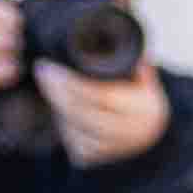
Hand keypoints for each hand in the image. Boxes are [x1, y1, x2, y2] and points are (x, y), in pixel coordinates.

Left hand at [41, 61, 170, 166]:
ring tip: (50, 87)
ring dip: (57, 108)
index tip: (51, 64)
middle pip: (82, 113)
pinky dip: (64, 127)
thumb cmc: (140, 96)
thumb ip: (131, 58)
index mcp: (146, 109)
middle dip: (56, 90)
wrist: (150, 133)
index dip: (71, 81)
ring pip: (73, 130)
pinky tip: (61, 111)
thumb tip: (116, 32)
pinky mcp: (96, 160)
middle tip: (42, 70)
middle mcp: (133, 133)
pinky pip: (72, 144)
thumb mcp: (143, 75)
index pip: (101, 96)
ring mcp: (115, 150)